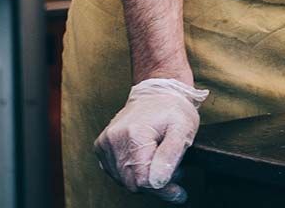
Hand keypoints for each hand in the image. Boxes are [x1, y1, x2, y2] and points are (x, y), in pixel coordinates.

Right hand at [95, 78, 208, 202]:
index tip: (178, 191)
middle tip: (173, 172)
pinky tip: (146, 159)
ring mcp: (104, 143)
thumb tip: (157, 182)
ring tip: (161, 161)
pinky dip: (132, 172)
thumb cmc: (173, 109)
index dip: (162, 189)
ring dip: (143, 178)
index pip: (143, 180)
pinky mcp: (101, 147)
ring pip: (123, 180)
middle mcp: (113, 140)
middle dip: (154, 183)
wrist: (157, 91)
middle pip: (132, 183)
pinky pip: (116, 172)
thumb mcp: (184, 128)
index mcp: (134, 135)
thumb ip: (171, 156)